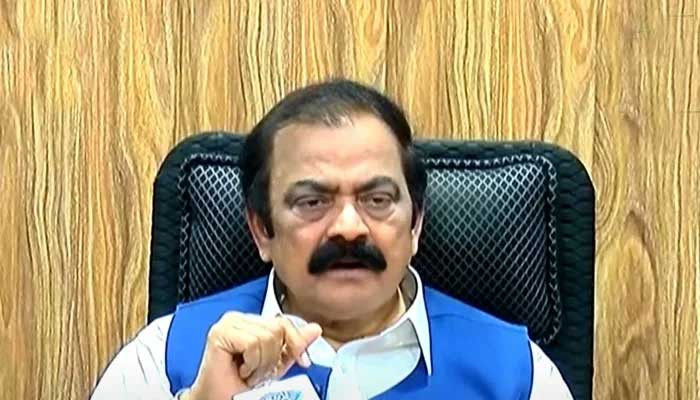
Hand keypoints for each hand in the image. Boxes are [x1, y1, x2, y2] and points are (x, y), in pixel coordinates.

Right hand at [184, 312, 321, 399]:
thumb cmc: (241, 387)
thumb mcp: (277, 364)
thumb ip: (294, 345)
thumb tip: (315, 329)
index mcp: (252, 322)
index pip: (284, 322)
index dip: (295, 343)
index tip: (302, 361)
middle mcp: (239, 318)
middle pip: (278, 328)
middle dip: (273, 358)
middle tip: (258, 372)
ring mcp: (229, 323)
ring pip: (267, 336)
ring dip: (261, 364)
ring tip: (249, 373)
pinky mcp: (220, 332)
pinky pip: (252, 343)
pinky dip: (251, 363)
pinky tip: (241, 370)